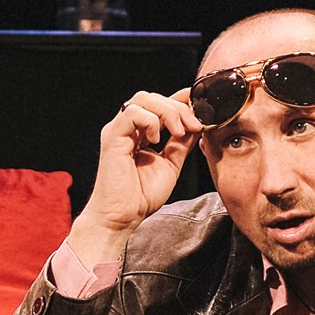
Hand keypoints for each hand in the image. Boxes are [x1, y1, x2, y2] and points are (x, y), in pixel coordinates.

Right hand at [74, 90, 202, 241]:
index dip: (181, 100)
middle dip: (179, 107)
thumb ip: (181, 143)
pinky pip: (132, 113)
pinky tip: (157, 139)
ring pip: (143, 99)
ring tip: (178, 132)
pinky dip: (150, 121)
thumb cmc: (141, 196)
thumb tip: (197, 124)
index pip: (161, 104)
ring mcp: (119, 131)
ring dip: (167, 111)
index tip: (202, 109)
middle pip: (153, 97)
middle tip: (194, 126)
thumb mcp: (171, 164)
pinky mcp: (112, 137)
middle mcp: (128, 128)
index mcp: (140, 133)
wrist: (124, 217)